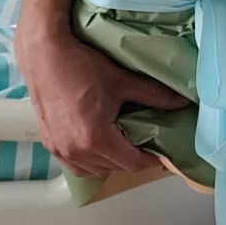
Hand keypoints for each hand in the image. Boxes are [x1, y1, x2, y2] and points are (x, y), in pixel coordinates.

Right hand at [14, 0, 187, 180]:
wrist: (44, 55)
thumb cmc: (79, 65)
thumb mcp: (122, 80)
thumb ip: (154, 95)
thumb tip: (181, 102)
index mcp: (96, 138)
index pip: (133, 163)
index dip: (151, 159)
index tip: (160, 151)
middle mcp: (76, 150)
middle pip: (115, 168)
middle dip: (132, 158)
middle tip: (145, 142)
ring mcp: (60, 149)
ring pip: (94, 169)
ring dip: (110, 161)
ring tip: (123, 142)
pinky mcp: (50, 143)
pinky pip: (76, 164)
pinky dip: (89, 160)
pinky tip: (97, 145)